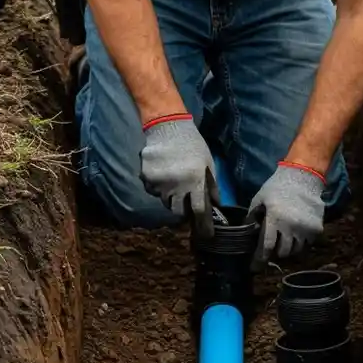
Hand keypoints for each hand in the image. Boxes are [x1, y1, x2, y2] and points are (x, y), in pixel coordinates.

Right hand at [140, 114, 219, 235]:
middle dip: (183, 211)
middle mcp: (178, 185)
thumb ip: (212, 185)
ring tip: (174, 182)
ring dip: (171, 197)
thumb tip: (215, 205)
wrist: (168, 128)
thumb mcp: (208, 164)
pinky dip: (158, 188)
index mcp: (196, 180)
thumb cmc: (192, 145)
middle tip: (185, 202)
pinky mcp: (147, 178)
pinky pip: (153, 191)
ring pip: (165, 201)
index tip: (206, 235)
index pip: (199, 210)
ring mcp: (161, 182)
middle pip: (178, 211)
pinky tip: (163, 175)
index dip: (203, 224)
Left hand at [247, 162, 325, 264]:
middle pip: (283, 252)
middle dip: (277, 253)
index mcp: (274, 220)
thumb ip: (252, 215)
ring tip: (286, 241)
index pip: (267, 246)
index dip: (260, 258)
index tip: (255, 267)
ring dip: (289, 249)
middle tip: (274, 248)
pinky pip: (307, 243)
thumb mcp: (260, 198)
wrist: (304, 177)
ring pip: (296, 250)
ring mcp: (305, 229)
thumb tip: (246, 230)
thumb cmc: (278, 187)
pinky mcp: (317, 229)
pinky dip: (301, 242)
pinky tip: (297, 234)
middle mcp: (290, 227)